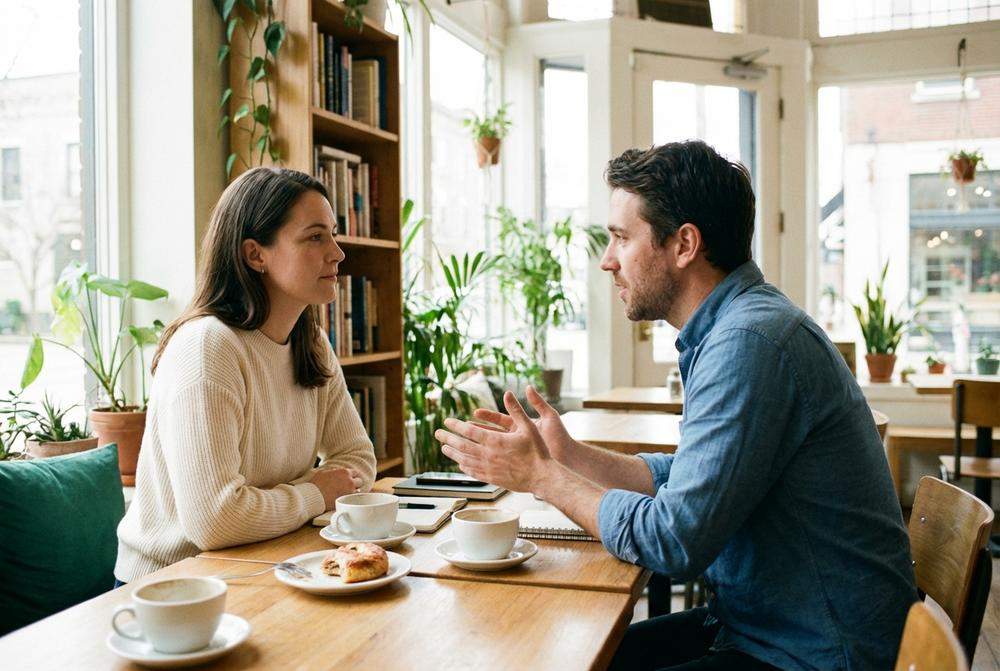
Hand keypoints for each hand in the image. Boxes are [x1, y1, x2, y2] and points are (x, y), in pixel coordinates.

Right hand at [309, 467, 362, 509]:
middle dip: (355, 483)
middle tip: (349, 486)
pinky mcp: (347, 500)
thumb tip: (335, 472)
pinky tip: (347, 499)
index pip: (355, 472)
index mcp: (344, 472)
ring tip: (347, 493)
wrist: (313, 496)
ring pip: (358, 490)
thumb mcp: (323, 472)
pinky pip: (354, 499)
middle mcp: (350, 481)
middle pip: (359, 481)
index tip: (349, 479)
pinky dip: (352, 498)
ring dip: (354, 491)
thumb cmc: (316, 484)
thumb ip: (333, 472)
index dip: (352, 476)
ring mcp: (350, 491)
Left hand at [435, 389, 556, 493]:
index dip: (456, 426)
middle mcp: (488, 455)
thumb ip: (516, 410)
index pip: (469, 431)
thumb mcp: (529, 427)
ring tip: (444, 448)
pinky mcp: (492, 478)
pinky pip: (473, 472)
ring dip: (453, 453)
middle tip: (437, 433)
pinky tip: (460, 464)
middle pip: (462, 445)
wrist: (542, 477)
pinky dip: (464, 467)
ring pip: (465, 460)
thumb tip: (507, 393)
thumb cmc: (538, 452)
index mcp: (495, 441)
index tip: (447, 421)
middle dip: (448, 438)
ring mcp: (489, 468)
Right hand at [471, 386, 576, 462]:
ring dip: (479, 446)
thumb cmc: (561, 437)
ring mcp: (518, 451)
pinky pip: (500, 461)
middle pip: (494, 433)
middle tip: (463, 426)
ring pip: (494, 448)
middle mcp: (518, 438)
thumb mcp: (550, 416)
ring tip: (464, 444)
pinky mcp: (519, 463)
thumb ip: (538, 402)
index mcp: (523, 426)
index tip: (475, 412)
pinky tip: (476, 461)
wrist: (569, 458)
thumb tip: (528, 387)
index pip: (501, 419)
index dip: (488, 416)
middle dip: (478, 430)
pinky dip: (488, 460)